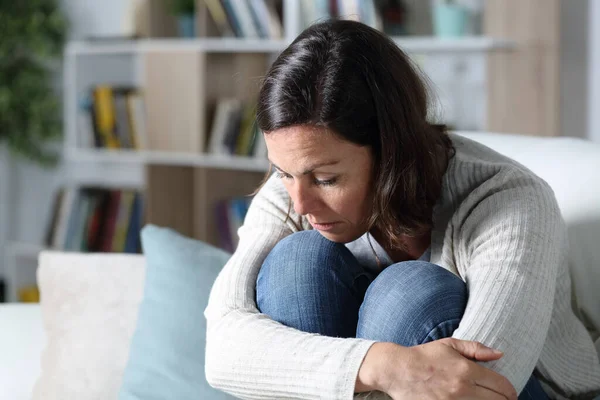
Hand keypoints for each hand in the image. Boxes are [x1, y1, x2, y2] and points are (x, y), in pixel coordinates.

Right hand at [356, 339, 517, 399]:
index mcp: (466, 370)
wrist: (397, 370)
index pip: (502, 385)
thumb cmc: (423, 356)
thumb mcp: (449, 345)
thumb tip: (499, 354)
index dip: (511, 391)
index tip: (510, 393)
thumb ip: (475, 348)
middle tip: (505, 399)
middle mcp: (462, 389)